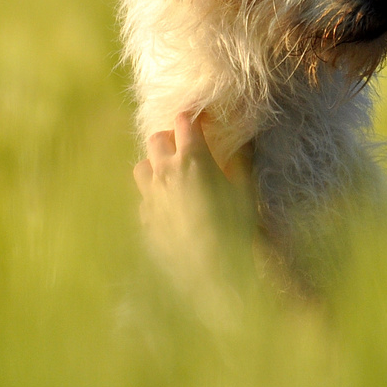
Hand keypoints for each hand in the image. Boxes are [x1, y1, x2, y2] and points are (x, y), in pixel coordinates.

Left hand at [133, 113, 255, 316]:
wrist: (213, 269)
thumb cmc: (234, 226)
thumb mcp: (244, 189)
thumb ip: (240, 160)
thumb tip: (243, 140)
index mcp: (192, 158)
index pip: (184, 122)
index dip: (194, 117)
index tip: (203, 120)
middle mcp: (165, 171)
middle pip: (157, 138)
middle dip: (171, 137)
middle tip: (186, 147)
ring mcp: (151, 195)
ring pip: (142, 166)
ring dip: (154, 164)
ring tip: (170, 174)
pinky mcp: (145, 218)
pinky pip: (143, 198)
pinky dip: (154, 195)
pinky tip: (169, 206)